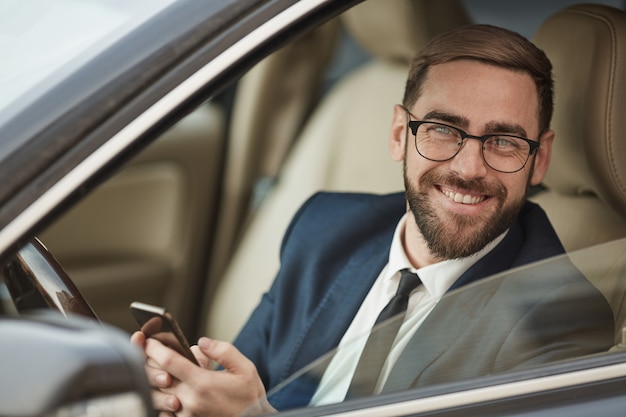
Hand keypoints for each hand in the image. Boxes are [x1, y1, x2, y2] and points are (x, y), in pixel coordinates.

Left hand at [133, 332, 273, 416]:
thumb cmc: (249, 397)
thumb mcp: (244, 368)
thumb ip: (223, 351)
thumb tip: (201, 342)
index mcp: (203, 383)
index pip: (170, 362)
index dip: (155, 349)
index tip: (149, 341)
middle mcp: (191, 400)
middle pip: (159, 377)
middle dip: (151, 363)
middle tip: (149, 353)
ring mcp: (186, 414)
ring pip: (160, 394)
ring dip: (157, 380)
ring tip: (163, 371)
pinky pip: (165, 410)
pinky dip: (163, 398)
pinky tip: (171, 390)